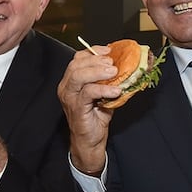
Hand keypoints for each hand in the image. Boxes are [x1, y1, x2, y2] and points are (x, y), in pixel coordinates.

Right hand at [57, 47, 121, 174]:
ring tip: (114, 73)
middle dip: (96, 60)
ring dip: (98, 71)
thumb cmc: (96, 117)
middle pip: (76, 64)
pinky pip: (88, 92)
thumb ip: (108, 80)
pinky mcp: (76, 107)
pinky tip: (115, 90)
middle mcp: (66, 86)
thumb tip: (125, 66)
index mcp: (71, 80)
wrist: (90, 140)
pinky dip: (103, 89)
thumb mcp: (103, 94)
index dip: (93, 52)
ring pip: (78, 75)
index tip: (109, 51)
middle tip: (113, 64)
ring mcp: (69, 97)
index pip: (78, 59)